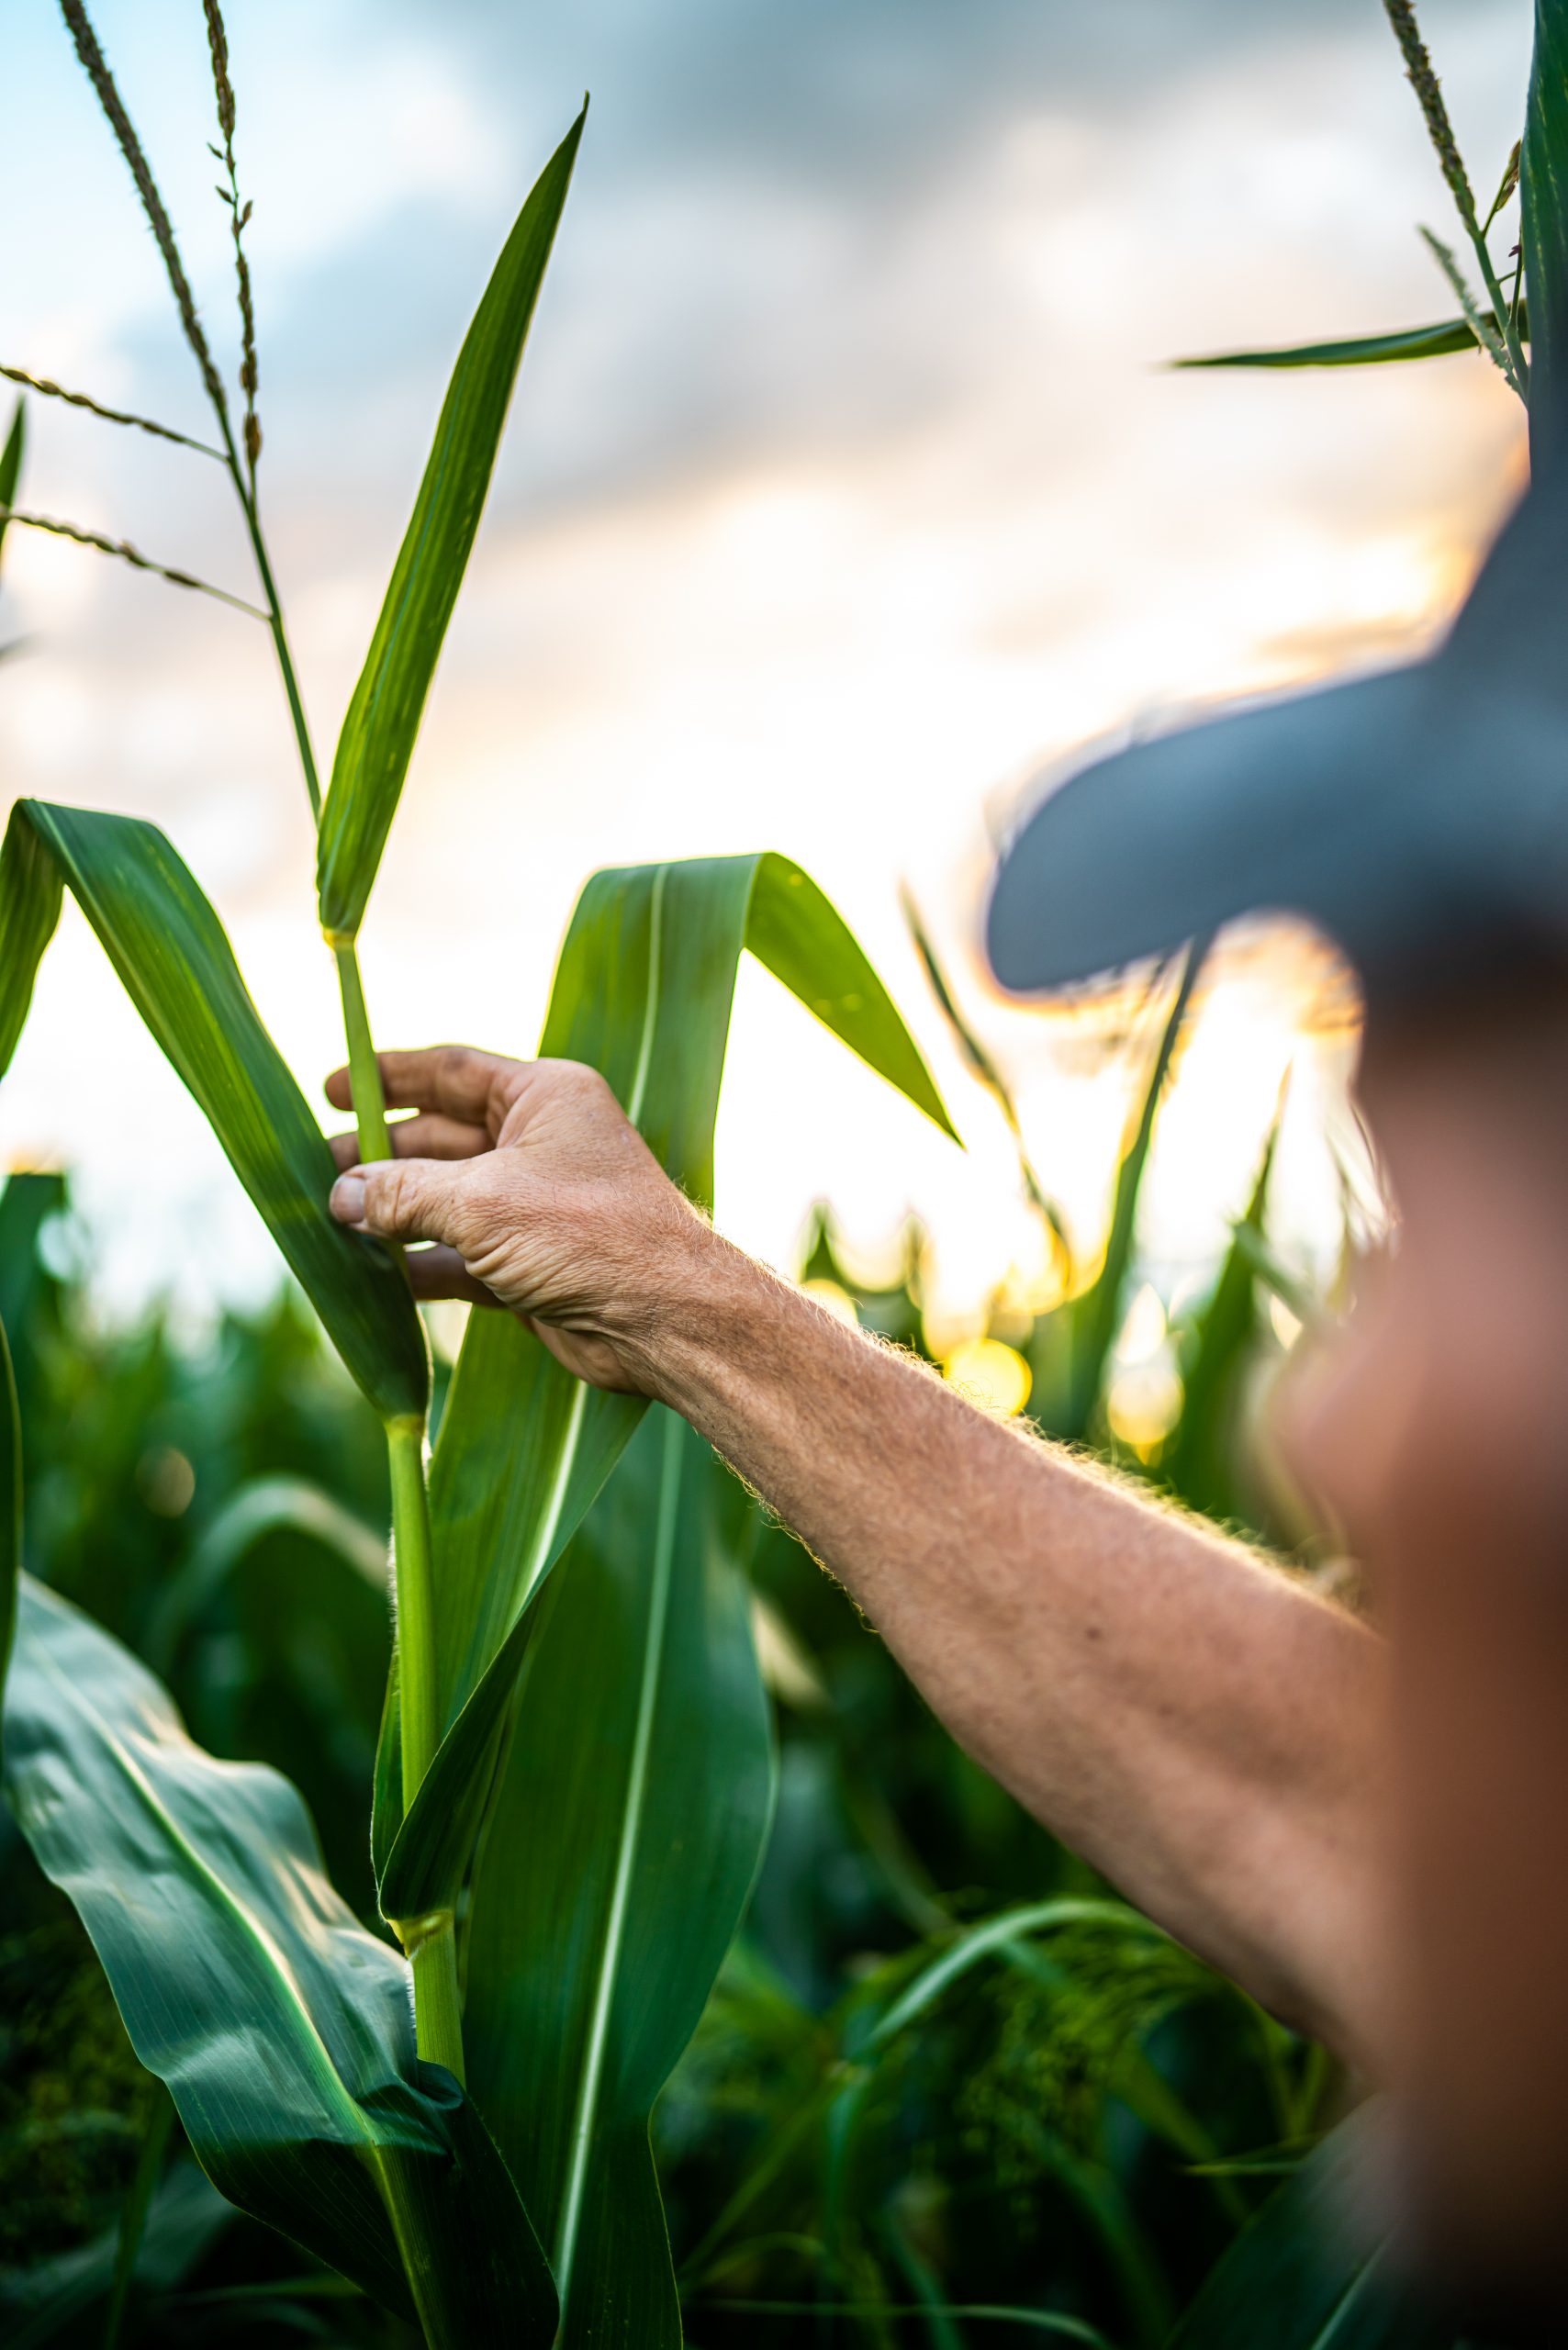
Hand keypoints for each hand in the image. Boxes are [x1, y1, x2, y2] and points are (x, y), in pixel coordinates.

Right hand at [326, 1046, 709, 1392]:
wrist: (664, 1321)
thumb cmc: (588, 1236)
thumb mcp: (482, 1203)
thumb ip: (403, 1194)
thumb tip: (339, 1195)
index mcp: (544, 1097)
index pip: (452, 1071)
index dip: (389, 1077)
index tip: (330, 1090)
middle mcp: (541, 1143)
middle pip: (441, 1138)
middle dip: (379, 1155)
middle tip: (317, 1168)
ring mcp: (536, 1207)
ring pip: (446, 1201)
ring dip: (393, 1213)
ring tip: (331, 1222)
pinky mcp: (531, 1265)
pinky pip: (461, 1257)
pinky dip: (420, 1264)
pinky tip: (374, 1275)